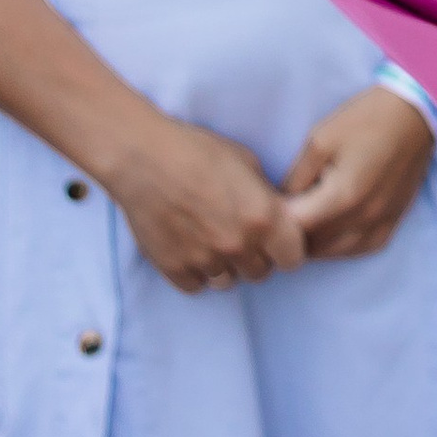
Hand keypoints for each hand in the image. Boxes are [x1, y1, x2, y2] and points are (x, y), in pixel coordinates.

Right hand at [108, 114, 308, 292]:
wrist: (142, 158)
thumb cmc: (197, 151)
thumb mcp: (247, 162)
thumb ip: (268, 197)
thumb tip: (281, 216)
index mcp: (263, 218)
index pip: (293, 260)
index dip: (286, 249)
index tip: (275, 240)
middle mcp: (237, 245)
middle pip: (260, 273)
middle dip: (255, 257)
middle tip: (239, 234)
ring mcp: (205, 260)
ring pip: (228, 282)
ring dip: (225, 266)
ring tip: (211, 238)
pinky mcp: (174, 269)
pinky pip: (197, 286)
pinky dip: (196, 272)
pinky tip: (190, 246)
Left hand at [285, 88, 436, 259]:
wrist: (414, 114)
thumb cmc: (364, 120)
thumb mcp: (319, 140)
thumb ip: (296, 178)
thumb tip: (280, 204)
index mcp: (343, 196)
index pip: (295, 228)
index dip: (275, 221)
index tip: (266, 208)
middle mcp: (364, 218)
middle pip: (312, 246)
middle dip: (291, 234)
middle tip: (280, 215)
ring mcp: (381, 224)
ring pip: (334, 254)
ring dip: (313, 243)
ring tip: (302, 222)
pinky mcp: (392, 223)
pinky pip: (359, 250)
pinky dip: (339, 246)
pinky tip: (329, 230)